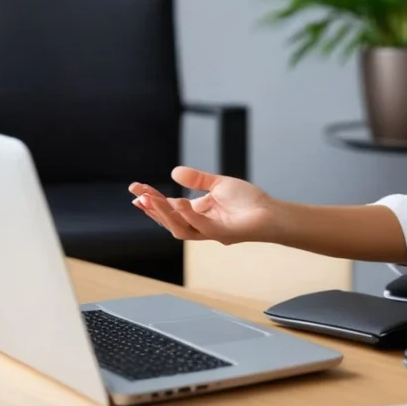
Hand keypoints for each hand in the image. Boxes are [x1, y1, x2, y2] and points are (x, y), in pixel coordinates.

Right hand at [128, 167, 274, 244]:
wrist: (271, 213)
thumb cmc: (248, 201)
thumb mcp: (219, 184)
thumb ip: (198, 179)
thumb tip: (174, 172)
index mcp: (197, 213)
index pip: (169, 207)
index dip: (152, 199)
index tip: (135, 189)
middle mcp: (199, 225)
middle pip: (169, 220)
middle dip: (152, 208)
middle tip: (137, 195)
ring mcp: (209, 231)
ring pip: (179, 228)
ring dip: (163, 214)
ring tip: (149, 199)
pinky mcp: (221, 233)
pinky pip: (200, 226)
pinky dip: (188, 215)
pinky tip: (178, 202)